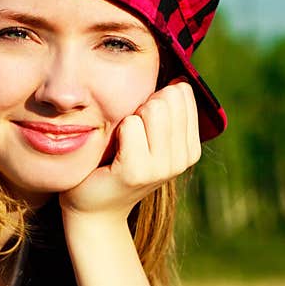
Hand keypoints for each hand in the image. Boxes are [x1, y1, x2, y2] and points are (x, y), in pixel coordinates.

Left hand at [58, 78, 201, 218]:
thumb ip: (166, 110)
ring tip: (122, 145)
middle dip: (142, 107)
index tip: (143, 126)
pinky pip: (129, 125)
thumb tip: (178, 78)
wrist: (94, 207)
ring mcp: (161, 167)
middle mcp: (183, 159)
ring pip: (151, 108)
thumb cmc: (117, 164)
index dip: (154, 100)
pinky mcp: (136, 171)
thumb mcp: (149, 136)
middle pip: (167, 98)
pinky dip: (117, 131)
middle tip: (128, 136)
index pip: (182, 93)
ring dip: (129, 119)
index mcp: (190, 148)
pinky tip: (113, 153)